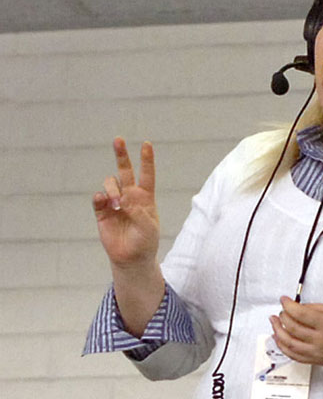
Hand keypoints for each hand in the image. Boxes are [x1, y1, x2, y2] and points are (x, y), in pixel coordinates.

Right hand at [92, 137, 159, 268]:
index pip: (146, 174)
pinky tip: (104, 201)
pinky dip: (100, 197)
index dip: (146, 159)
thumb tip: (123, 199)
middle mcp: (129, 196)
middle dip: (121, 155)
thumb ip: (138, 212)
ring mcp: (115, 203)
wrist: (131, 258)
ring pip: (110, 183)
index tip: (147, 144)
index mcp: (145, 197)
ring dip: (112, 189)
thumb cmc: (145, 242)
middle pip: (124, 170)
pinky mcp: (102, 212)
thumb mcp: (148, 227)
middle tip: (118, 139)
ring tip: (116, 203)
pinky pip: (98, 198)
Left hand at [269, 296, 322, 368]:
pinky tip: (280, 338)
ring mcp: (316, 353)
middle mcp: (320, 341)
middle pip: (292, 327)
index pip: (299, 314)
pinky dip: (283, 346)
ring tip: (274, 322)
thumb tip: (298, 308)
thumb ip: (316, 308)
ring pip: (289, 343)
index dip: (288, 304)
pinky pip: (294, 355)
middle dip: (282, 316)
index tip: (284, 299)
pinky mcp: (316, 361)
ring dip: (277, 331)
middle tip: (282, 309)